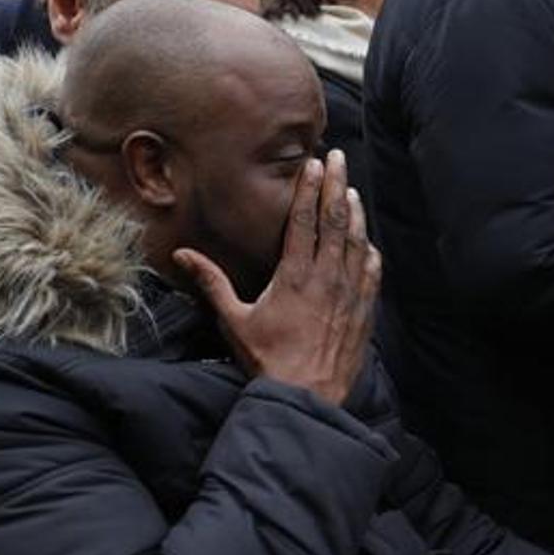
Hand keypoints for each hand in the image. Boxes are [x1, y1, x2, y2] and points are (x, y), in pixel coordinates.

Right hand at [174, 150, 380, 405]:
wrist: (306, 396)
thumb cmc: (267, 360)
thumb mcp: (234, 320)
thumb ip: (211, 283)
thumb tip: (181, 254)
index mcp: (295, 275)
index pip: (304, 220)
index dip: (309, 188)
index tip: (314, 163)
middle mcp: (326, 277)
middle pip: (334, 221)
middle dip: (336, 185)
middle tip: (338, 158)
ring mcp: (349, 293)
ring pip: (356, 241)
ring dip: (354, 212)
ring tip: (351, 189)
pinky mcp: (363, 310)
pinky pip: (371, 272)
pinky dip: (369, 251)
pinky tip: (368, 240)